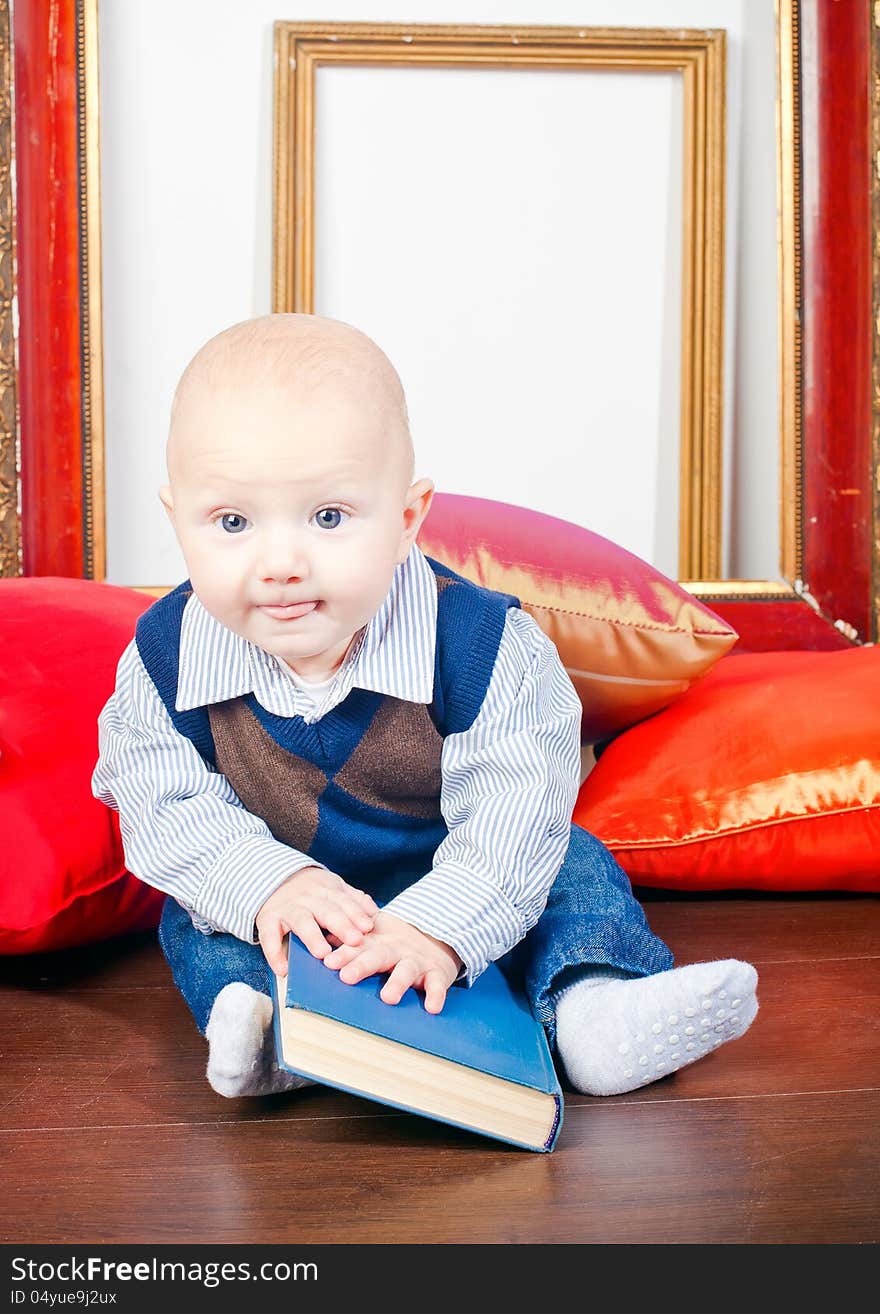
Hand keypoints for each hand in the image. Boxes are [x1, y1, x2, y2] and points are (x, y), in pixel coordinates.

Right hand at [256, 866, 377, 975]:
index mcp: (326, 890)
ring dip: (312, 937)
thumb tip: (374, 912)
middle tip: (355, 940)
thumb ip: (353, 899)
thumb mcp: (333, 887)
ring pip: (301, 921)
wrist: (273, 876)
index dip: (356, 914)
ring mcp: (287, 909)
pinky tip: (283, 969)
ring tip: (322, 953)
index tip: (368, 927)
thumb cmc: (311, 890)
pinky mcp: (267, 920)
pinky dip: (274, 954)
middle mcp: (307, 898)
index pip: (344, 901)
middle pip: (326, 911)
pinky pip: (269, 937)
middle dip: (341, 925)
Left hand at [322, 910, 462, 1012]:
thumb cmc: (394, 944)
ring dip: (398, 982)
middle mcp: (394, 950)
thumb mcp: (372, 938)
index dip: (343, 954)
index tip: (328, 962)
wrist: (436, 935)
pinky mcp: (437, 972)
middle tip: (347, 977)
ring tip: (388, 998)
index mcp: (375, 943)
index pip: (356, 947)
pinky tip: (432, 1008)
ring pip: (406, 970)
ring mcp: (416, 962)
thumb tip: (319, 942)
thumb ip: (347, 942)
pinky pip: (438, 984)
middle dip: (362, 966)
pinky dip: (437, 995)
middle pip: (377, 956)